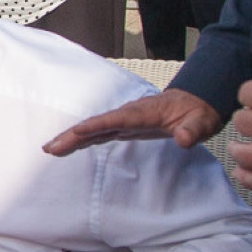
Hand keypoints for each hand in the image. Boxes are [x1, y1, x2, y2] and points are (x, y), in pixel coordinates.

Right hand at [44, 88, 221, 156]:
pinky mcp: (124, 126)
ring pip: (93, 129)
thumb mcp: (201, 122)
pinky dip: (83, 139)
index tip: (75, 134)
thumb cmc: (197, 112)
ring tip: (51, 149)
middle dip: (72, 135)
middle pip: (95, 124)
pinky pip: (99, 132)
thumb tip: (184, 140)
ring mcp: (124, 120)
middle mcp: (128, 115)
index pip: (114, 120)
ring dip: (71, 138)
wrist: (196, 103)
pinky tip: (70, 145)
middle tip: (50, 148)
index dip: (95, 127)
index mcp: (143, 113)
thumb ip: (192, 130)